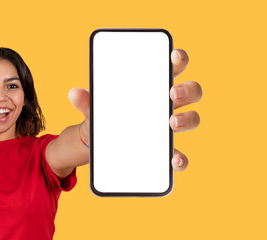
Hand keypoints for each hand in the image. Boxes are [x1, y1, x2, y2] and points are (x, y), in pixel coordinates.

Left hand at [68, 49, 201, 171]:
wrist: (97, 143)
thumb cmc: (104, 116)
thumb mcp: (95, 108)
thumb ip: (87, 101)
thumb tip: (73, 93)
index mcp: (152, 85)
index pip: (173, 66)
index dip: (178, 58)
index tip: (173, 56)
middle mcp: (167, 104)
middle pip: (192, 91)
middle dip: (188, 89)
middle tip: (172, 93)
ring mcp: (169, 127)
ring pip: (193, 118)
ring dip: (188, 119)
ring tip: (171, 122)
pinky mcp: (165, 150)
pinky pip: (181, 154)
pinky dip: (181, 158)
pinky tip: (173, 158)